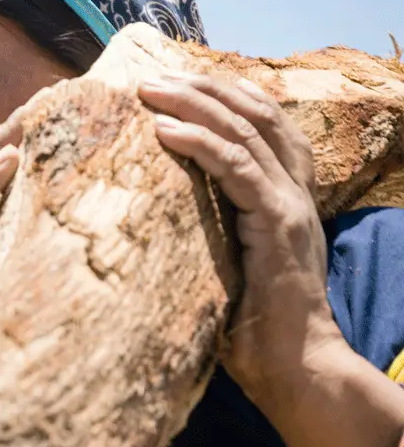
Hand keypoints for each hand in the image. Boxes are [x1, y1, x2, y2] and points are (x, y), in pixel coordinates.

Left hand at [138, 71, 344, 414]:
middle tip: (150, 78)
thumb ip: (212, 230)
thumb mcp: (230, 264)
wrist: (297, 368)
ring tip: (149, 91)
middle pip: (255, 112)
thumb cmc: (254, 328)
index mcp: (289, 194)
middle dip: (202, 87)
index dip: (223, 94)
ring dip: (193, 103)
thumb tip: (156, 216)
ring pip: (245, 129)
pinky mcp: (278, 224)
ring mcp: (290, 204)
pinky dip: (201, 142)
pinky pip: (237, 167)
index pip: (264, 122)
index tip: (174, 83)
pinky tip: (165, 131)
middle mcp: (296, 190)